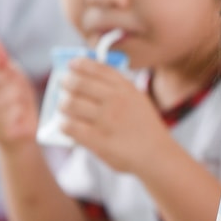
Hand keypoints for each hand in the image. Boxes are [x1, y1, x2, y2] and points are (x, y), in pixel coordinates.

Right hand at [0, 38, 39, 147]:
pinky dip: (14, 111)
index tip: (5, 66)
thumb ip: (1, 59)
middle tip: (18, 85)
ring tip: (20, 98)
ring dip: (11, 96)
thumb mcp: (13, 74)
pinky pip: (0, 116)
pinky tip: (19, 111)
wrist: (23, 129)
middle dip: (4, 81)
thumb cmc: (16, 97)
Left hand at [60, 57, 168, 172]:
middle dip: (66, 83)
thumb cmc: (145, 129)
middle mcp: (115, 100)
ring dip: (63, 105)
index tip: (70, 65)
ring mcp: (106, 120)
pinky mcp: (98, 140)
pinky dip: (64, 125)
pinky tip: (66, 126)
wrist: (157, 156)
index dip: (79, 64)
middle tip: (63, 87)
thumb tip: (86, 79)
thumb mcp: (138, 101)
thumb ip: (117, 89)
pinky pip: (69, 127)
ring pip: (69, 104)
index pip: (96, 68)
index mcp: (126, 88)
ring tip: (65, 108)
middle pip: (77, 83)